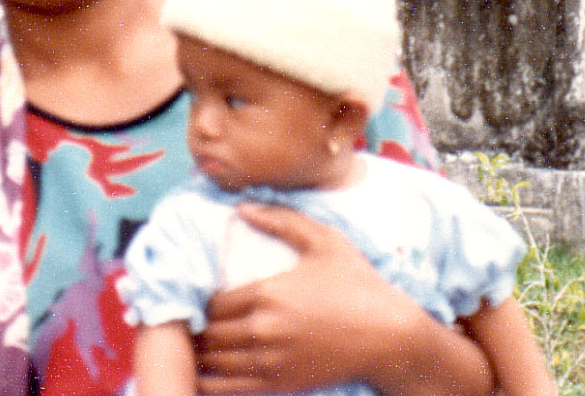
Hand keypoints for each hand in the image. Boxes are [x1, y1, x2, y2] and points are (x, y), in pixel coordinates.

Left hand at [194, 203, 493, 395]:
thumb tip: (241, 207)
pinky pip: (229, 388)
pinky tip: (207, 373)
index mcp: (268, 293)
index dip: (202, 301)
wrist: (390, 337)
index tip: (203, 298)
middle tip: (194, 323)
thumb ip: (280, 220)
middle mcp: (263, 330)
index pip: (212, 301)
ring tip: (198, 345)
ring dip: (202, 353)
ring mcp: (271, 362)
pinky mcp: (281, 386)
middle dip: (198, 327)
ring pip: (214, 362)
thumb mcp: (324, 241)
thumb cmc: (359, 285)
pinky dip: (211, 381)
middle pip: (208, 333)